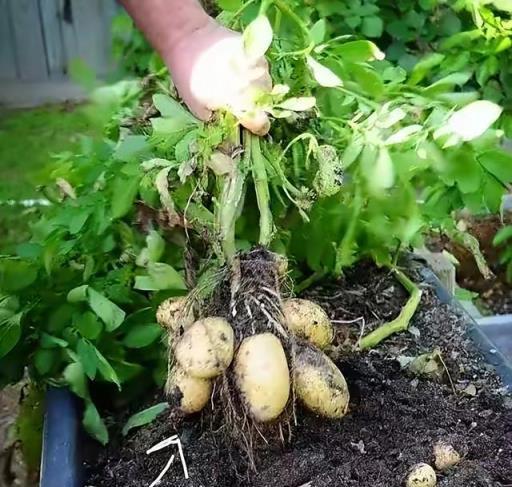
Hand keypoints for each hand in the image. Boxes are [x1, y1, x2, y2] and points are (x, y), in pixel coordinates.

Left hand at [165, 19, 271, 135]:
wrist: (189, 38)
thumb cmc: (190, 77)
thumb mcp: (199, 108)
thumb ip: (219, 120)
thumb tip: (230, 124)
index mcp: (244, 103)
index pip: (261, 124)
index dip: (256, 128)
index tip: (248, 127)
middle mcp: (257, 86)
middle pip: (265, 104)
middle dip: (255, 106)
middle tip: (239, 103)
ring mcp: (259, 67)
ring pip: (266, 85)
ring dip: (255, 88)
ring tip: (238, 85)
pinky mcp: (256, 51)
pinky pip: (261, 68)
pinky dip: (253, 72)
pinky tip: (238, 70)